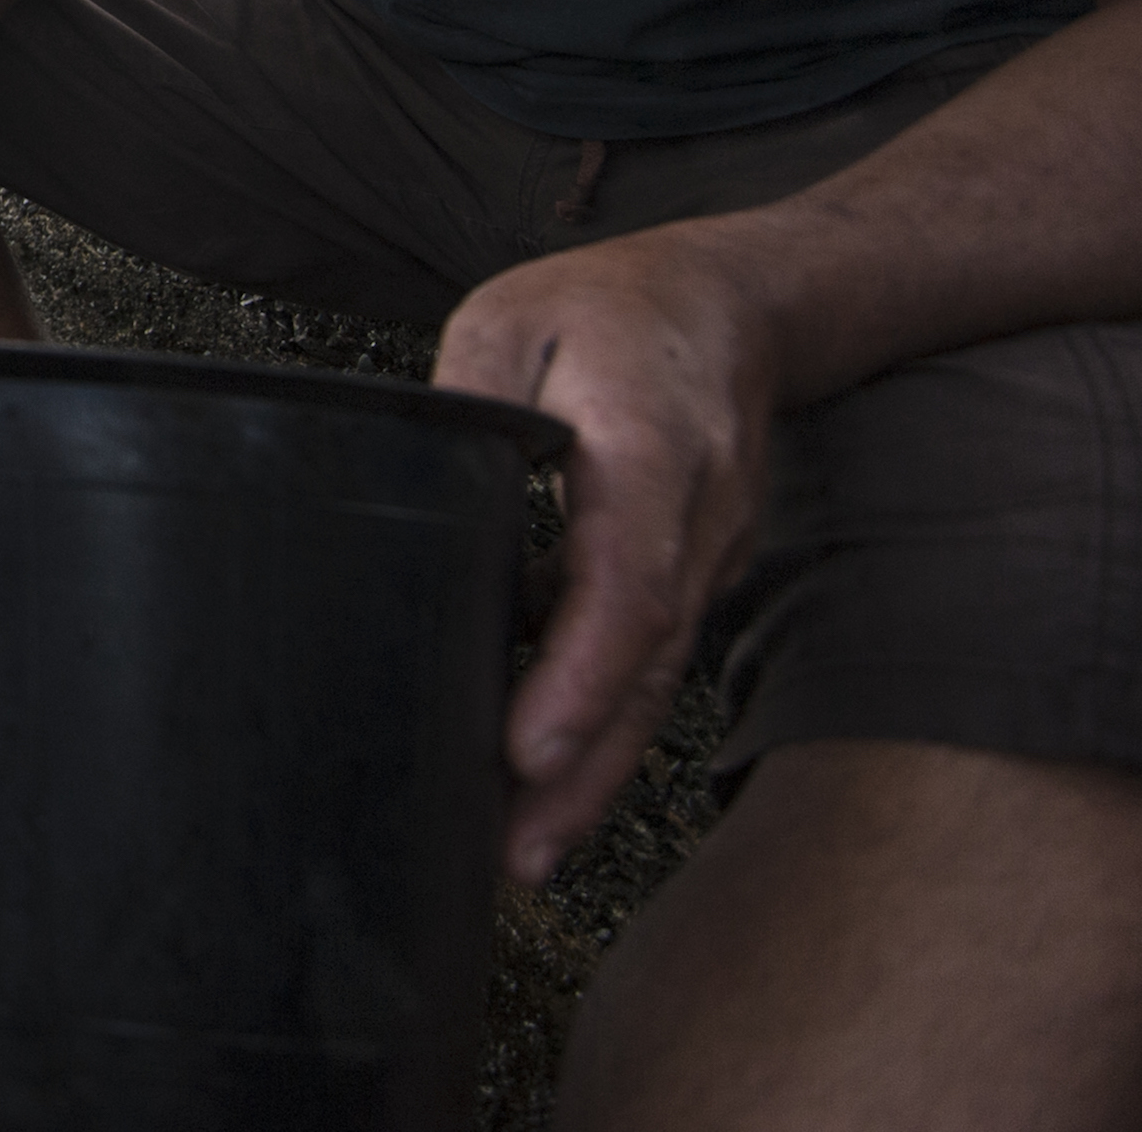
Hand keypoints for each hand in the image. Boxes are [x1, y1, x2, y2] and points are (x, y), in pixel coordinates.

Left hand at [435, 226, 779, 880]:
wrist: (741, 302)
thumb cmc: (612, 308)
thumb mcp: (512, 317)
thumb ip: (465, 398)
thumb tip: (413, 482)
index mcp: (647, 444)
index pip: (626, 577)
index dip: (579, 672)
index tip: (524, 746)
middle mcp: (694, 516)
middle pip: (648, 662)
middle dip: (582, 767)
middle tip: (512, 851)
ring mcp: (708, 554)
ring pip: (657, 680)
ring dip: (594, 773)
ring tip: (520, 852)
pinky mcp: (694, 576)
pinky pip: (652, 664)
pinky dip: (605, 729)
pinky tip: (548, 788)